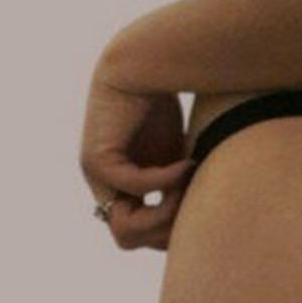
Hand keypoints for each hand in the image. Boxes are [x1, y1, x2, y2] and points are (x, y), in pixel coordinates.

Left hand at [80, 62, 196, 251]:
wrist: (141, 61)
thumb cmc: (162, 104)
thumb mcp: (174, 158)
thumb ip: (178, 189)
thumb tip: (206, 218)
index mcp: (118, 193)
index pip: (138, 237)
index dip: (171, 229)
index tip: (199, 202)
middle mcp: (101, 189)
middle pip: (128, 240)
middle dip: (167, 228)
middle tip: (196, 199)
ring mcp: (95, 177)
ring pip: (123, 228)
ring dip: (164, 214)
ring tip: (191, 184)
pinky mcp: (98, 159)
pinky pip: (134, 187)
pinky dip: (165, 181)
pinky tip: (188, 163)